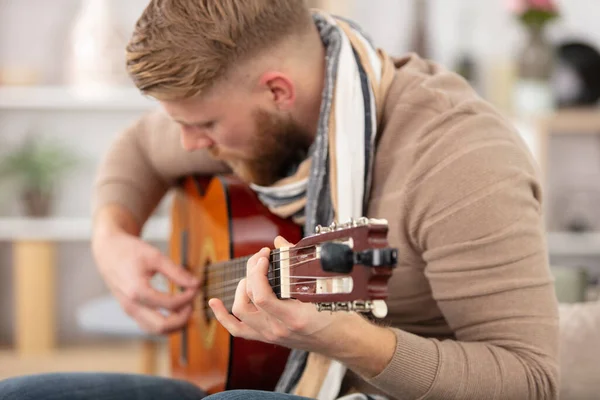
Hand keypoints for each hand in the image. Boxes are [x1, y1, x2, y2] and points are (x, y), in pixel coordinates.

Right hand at [93, 231, 199, 334]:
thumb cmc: (130, 251)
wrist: (108, 251)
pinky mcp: (130, 311)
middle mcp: (131, 306)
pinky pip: (149, 325)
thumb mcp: (155, 256)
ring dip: (174, 324)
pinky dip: (165, 322)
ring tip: (186, 308)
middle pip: (162, 326)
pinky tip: (176, 311)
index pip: (170, 303)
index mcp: (137, 291)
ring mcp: (129, 311)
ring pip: (155, 330)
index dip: (188, 297)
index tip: (196, 286)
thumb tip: (196, 283)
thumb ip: (176, 272)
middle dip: (182, 318)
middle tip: (192, 303)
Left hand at [208, 236, 354, 353]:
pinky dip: (223, 317)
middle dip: (250, 274)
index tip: (264, 255)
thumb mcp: (324, 288)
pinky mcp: (268, 337)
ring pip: (239, 313)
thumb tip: (279, 241)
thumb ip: (299, 263)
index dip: (257, 273)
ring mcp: (271, 335)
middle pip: (246, 302)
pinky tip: (214, 303)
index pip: (261, 296)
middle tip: (261, 258)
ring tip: (254, 275)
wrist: (344, 341)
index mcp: (295, 318)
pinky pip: (238, 330)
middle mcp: (279, 330)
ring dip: (240, 289)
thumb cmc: (339, 314)